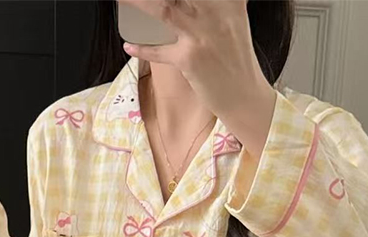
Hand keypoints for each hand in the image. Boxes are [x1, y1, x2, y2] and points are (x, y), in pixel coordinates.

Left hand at [119, 0, 272, 120]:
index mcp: (228, 1)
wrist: (246, 97)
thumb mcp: (234, 23)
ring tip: (121, 1)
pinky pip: (159, 50)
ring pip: (162, 9)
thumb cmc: (236, 63)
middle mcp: (215, 12)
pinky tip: (129, 46)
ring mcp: (202, 35)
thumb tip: (194, 5)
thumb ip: (218, 6)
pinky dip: (142, 48)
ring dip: (137, 4)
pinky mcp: (190, 58)